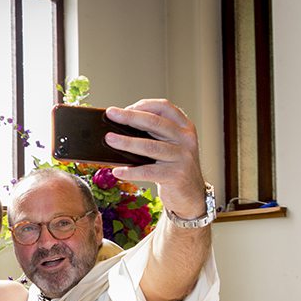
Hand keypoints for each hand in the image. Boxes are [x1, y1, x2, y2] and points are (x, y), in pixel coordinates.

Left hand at [104, 100, 205, 219]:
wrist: (191, 195)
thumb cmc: (173, 168)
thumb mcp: (170, 147)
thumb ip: (153, 136)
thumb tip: (119, 130)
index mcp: (184, 127)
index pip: (165, 107)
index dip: (144, 105)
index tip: (125, 108)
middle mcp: (185, 139)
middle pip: (155, 122)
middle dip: (130, 117)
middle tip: (111, 113)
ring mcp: (182, 157)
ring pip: (150, 146)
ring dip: (126, 142)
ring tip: (109, 139)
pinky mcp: (175, 175)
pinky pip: (148, 171)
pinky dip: (130, 171)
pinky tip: (117, 171)